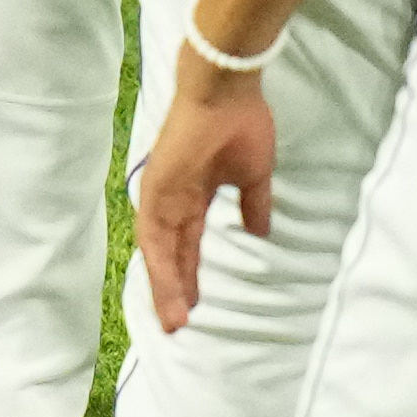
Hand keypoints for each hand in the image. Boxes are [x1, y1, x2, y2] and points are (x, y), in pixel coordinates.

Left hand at [131, 64, 275, 335]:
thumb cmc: (240, 124)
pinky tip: (170, 293)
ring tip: (176, 322)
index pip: (188, 244)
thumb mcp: (253, 175)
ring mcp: (161, 194)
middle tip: (178, 326)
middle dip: (174, 290)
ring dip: (166, 288)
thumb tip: (260, 233)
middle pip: (169, 254)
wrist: (226, 89)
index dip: (189, 274)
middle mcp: (171, 199)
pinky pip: (156, 237)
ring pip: (159, 252)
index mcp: (192, 195)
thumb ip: (253, 205)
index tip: (195, 304)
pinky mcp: (157, 190)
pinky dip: (162, 268)